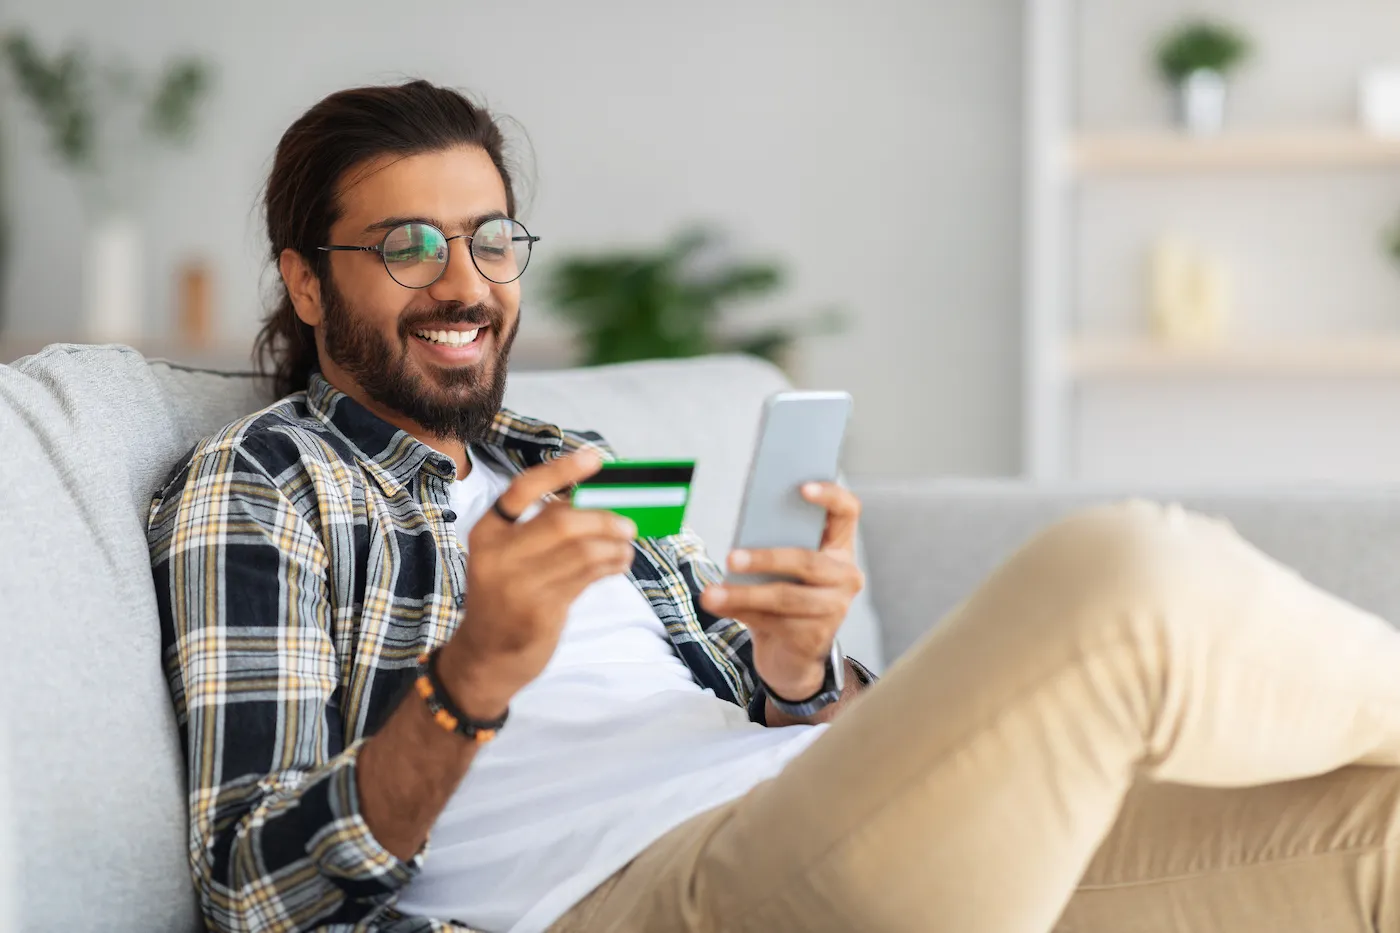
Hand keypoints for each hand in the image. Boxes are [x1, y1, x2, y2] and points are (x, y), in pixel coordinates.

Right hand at [437, 450, 636, 716]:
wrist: (486, 655)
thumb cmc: (506, 596)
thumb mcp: (506, 557)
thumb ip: (538, 528)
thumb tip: (594, 498)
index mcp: (487, 532)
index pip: (523, 488)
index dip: (562, 470)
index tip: (595, 458)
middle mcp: (498, 555)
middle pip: (562, 521)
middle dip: (603, 517)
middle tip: (627, 522)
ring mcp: (518, 585)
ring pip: (581, 550)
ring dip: (614, 544)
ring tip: (626, 544)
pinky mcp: (539, 611)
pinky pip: (587, 576)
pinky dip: (612, 563)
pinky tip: (620, 562)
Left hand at [700, 482, 863, 700]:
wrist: (792, 654)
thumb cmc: (784, 595)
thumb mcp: (782, 568)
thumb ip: (774, 545)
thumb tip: (742, 535)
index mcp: (839, 547)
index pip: (847, 511)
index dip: (830, 496)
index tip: (801, 487)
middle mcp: (845, 576)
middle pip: (807, 561)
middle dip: (766, 559)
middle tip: (730, 557)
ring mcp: (835, 609)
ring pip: (786, 597)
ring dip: (743, 594)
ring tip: (711, 594)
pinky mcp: (815, 637)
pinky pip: (774, 622)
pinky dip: (742, 613)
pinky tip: (719, 607)